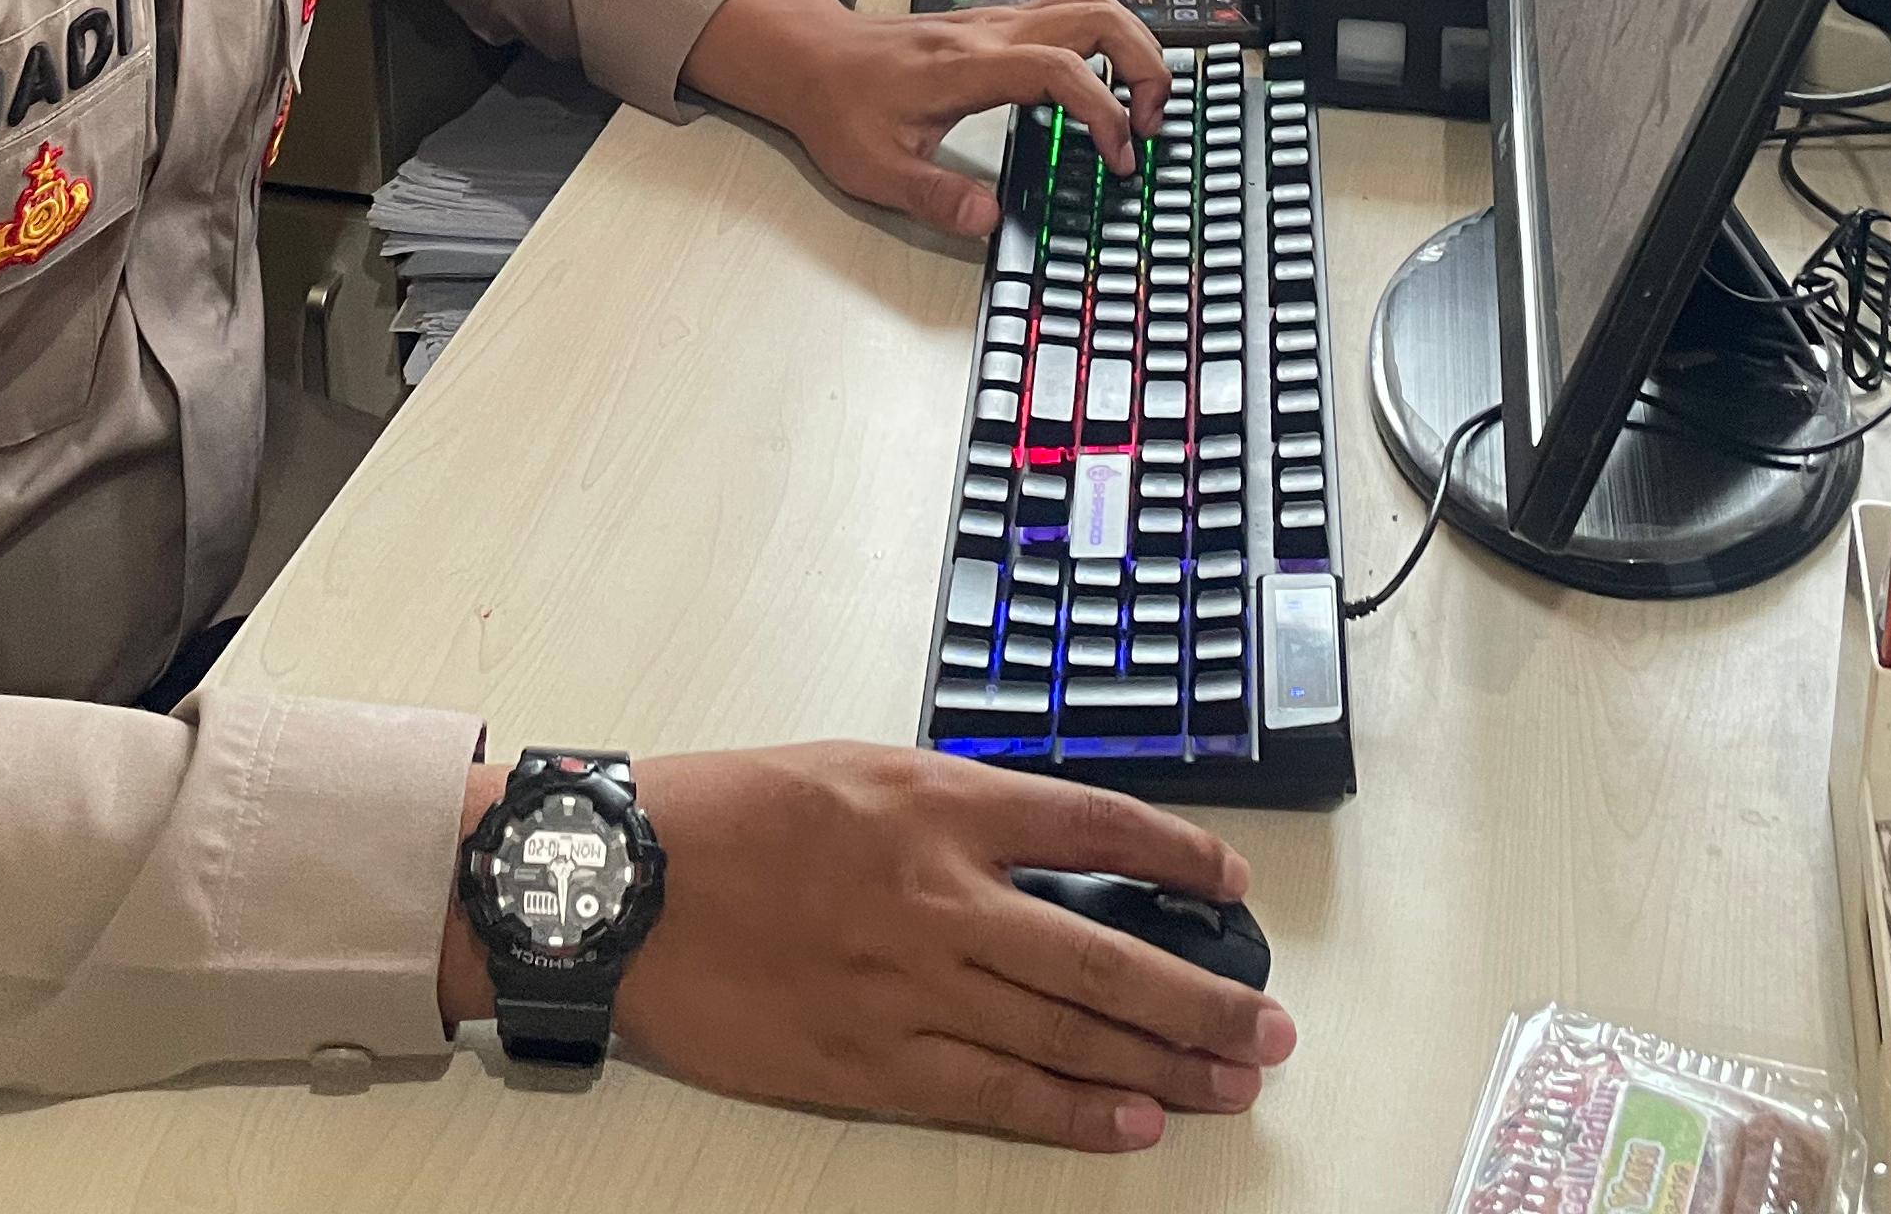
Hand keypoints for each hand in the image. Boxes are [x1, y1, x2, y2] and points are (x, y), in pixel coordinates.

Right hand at [442, 744, 1292, 1149]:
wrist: (617, 886)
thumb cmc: (726, 815)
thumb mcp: (854, 771)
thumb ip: (954, 809)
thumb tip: (1051, 850)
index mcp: (937, 804)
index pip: (1096, 827)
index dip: (1181, 859)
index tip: (1234, 888)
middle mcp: (940, 896)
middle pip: (1105, 955)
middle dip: (1203, 996)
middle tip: (1273, 1024)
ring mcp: (908, 987)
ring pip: (1067, 1034)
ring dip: (1165, 1062)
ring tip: (1234, 1081)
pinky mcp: (869, 1061)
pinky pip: (994, 1093)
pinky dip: (1073, 1111)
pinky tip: (1135, 1120)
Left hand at [679, 0, 1169, 238]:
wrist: (807, 56)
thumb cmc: (837, 104)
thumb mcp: (873, 169)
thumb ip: (935, 196)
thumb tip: (987, 220)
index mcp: (965, 64)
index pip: (1059, 67)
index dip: (1102, 109)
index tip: (1117, 154)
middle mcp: (989, 32)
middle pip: (1096, 14)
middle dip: (1144, 63)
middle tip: (1149, 122)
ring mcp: (995, 22)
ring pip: (1089, 3)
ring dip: (1132, 44)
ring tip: (1140, 103)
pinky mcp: (996, 25)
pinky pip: (1070, 12)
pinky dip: (1107, 38)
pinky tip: (1107, 81)